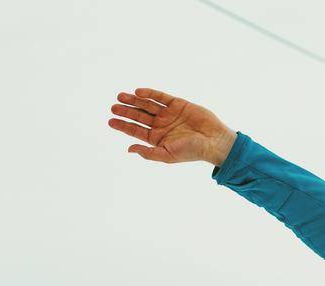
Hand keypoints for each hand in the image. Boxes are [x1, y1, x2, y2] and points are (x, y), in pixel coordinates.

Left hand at [106, 87, 236, 166]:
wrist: (213, 140)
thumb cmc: (191, 151)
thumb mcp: (167, 155)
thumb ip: (148, 152)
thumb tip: (129, 149)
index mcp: (156, 139)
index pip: (135, 130)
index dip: (123, 125)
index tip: (110, 121)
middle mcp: (160, 125)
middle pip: (138, 116)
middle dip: (126, 111)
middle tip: (113, 107)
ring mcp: (168, 114)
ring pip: (147, 105)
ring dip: (134, 100)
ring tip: (120, 96)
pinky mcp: (177, 104)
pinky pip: (160, 97)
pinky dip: (150, 93)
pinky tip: (138, 92)